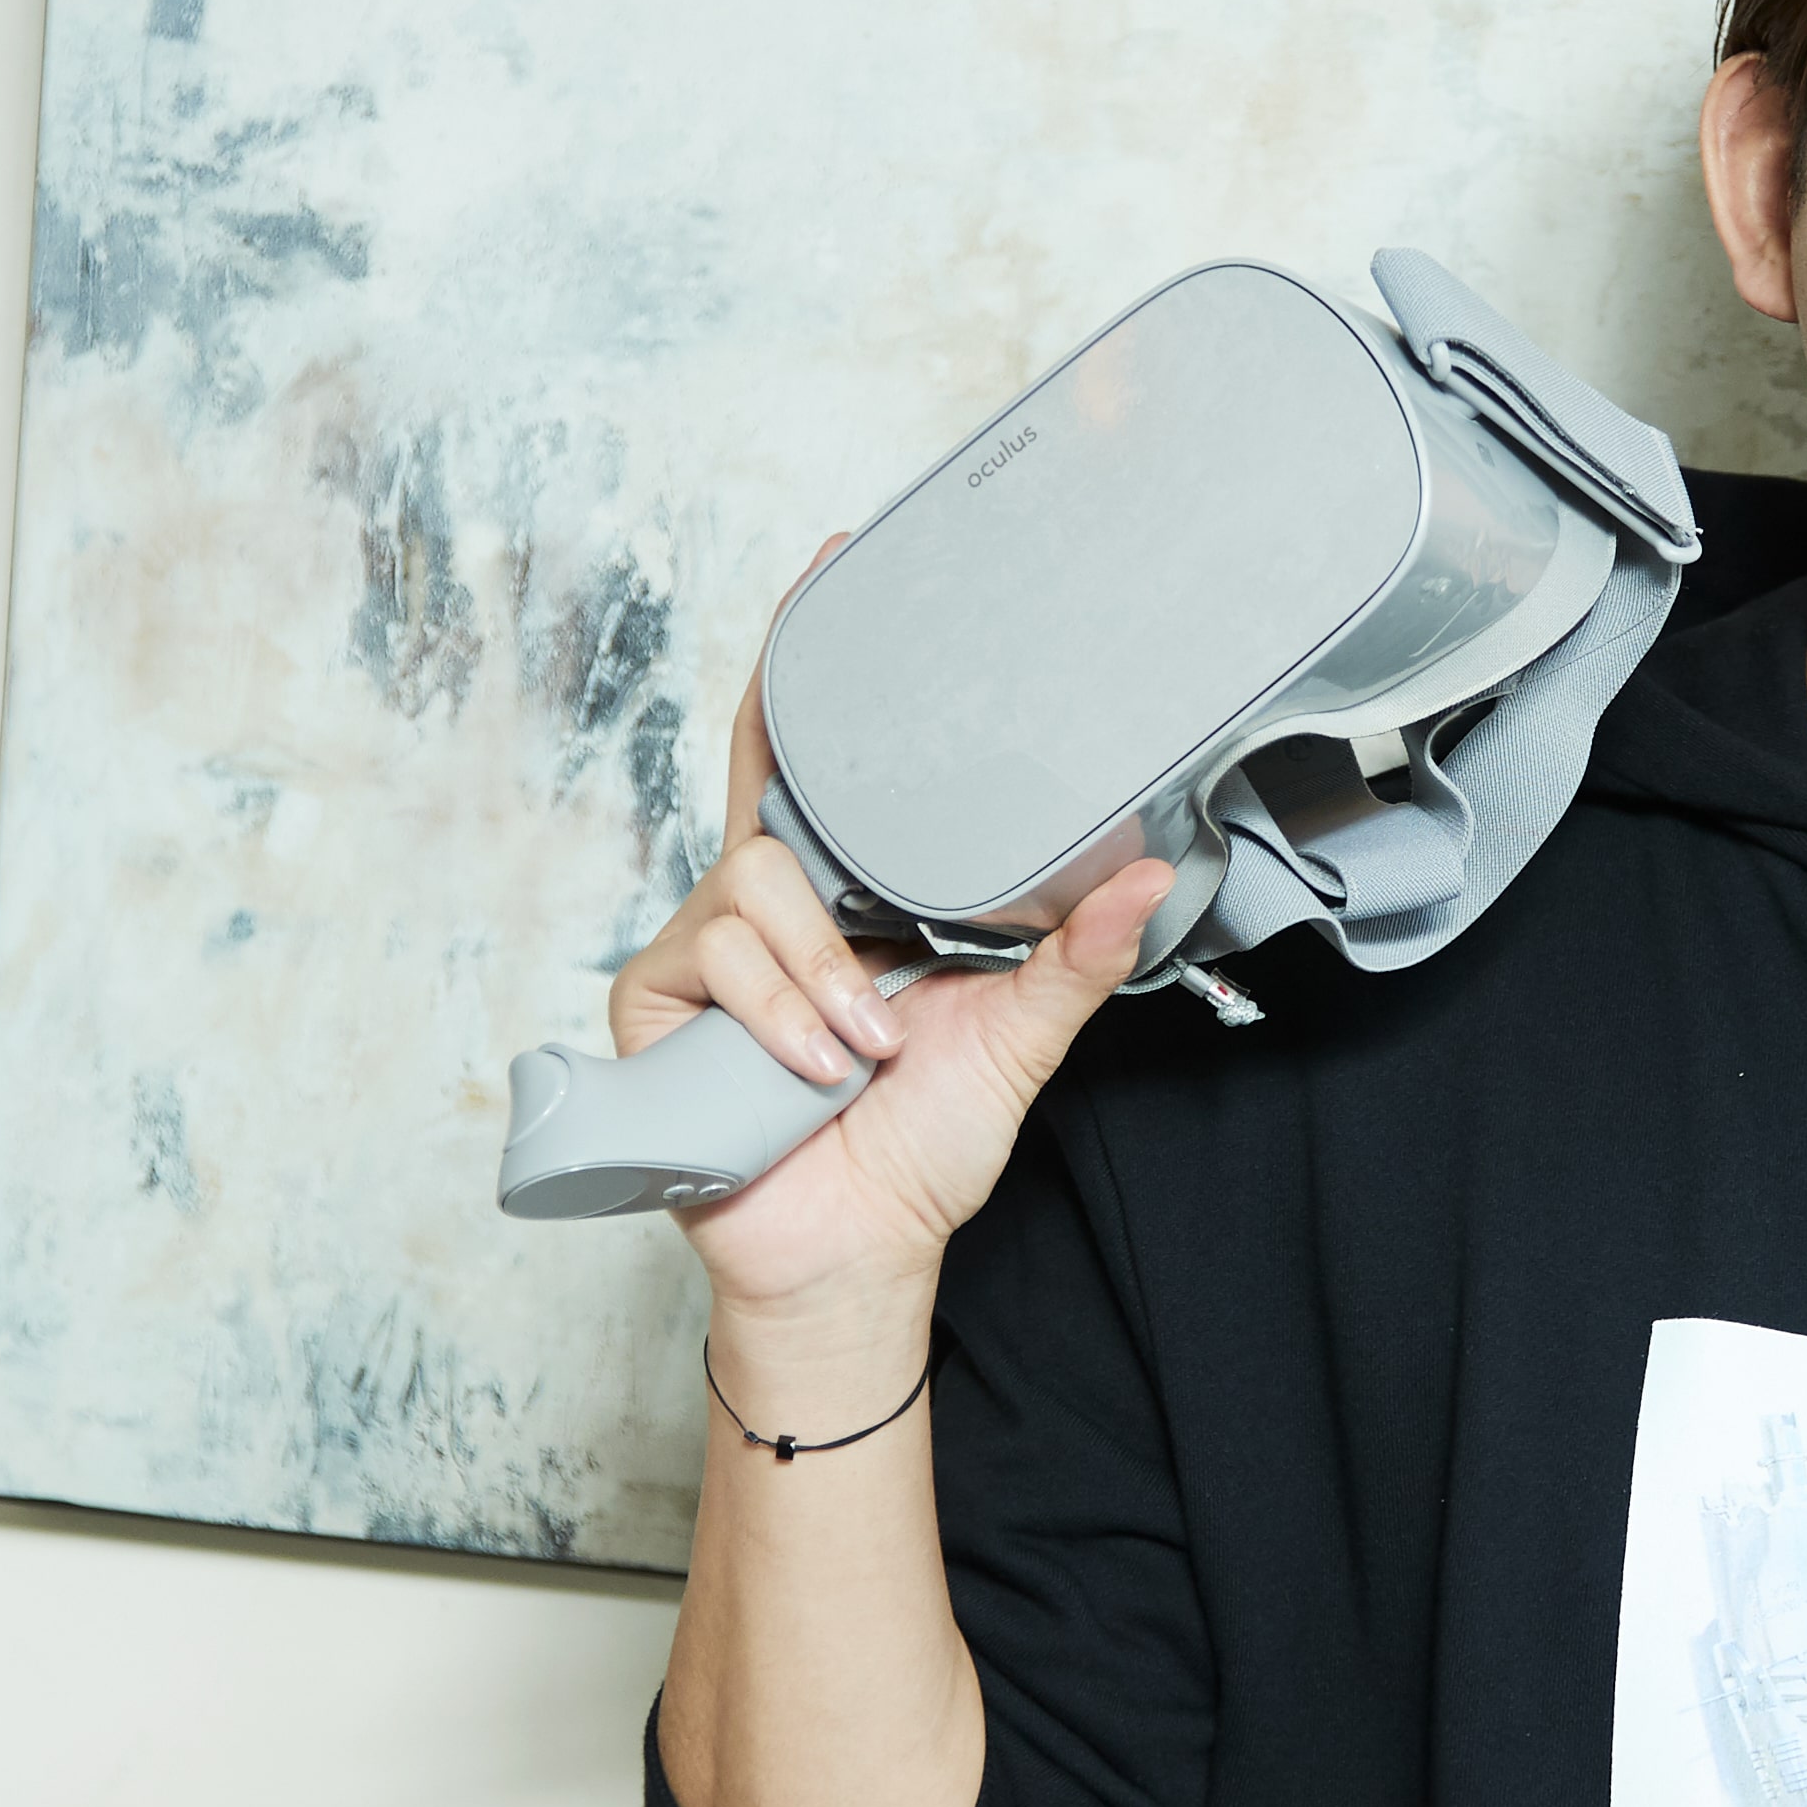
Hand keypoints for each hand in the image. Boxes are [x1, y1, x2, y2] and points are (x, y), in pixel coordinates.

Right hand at [608, 553, 1172, 1328]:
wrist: (856, 1249)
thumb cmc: (922, 1142)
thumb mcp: (1017, 1033)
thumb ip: (1076, 954)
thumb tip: (1148, 872)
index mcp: (851, 890)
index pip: (818, 755)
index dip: (814, 657)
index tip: (838, 557)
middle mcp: (774, 901)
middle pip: (766, 791)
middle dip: (810, 807)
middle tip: (866, 865)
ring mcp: (709, 947)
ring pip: (757, 885)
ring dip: (825, 976)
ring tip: (865, 1048)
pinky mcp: (658, 1002)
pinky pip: (717, 955)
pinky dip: (780, 1010)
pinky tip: (815, 1066)